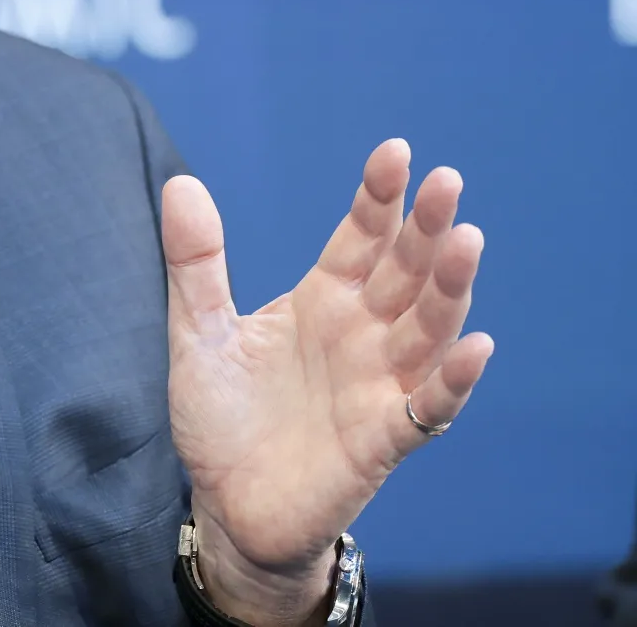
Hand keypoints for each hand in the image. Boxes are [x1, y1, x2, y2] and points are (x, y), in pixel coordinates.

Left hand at [163, 139, 494, 625]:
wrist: (226, 504)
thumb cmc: (221, 417)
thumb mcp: (197, 332)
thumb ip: (195, 263)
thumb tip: (181, 183)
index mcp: (321, 301)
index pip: (360, 239)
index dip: (379, 198)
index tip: (396, 151)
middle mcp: (360, 335)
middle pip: (404, 273)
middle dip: (426, 229)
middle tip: (446, 182)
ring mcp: (377, 385)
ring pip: (427, 329)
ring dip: (449, 289)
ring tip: (466, 240)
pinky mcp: (383, 439)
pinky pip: (428, 408)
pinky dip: (453, 380)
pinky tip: (475, 347)